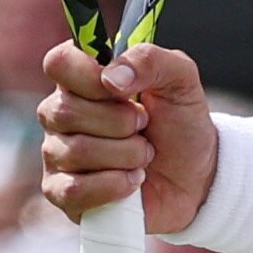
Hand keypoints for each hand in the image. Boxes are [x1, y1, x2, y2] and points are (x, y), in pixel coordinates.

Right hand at [39, 41, 216, 232]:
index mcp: (82, 77)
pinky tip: (132, 182)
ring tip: (144, 154)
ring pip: (75, 151)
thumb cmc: (179, 123)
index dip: (90, 76)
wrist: (194, 177)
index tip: (124, 91)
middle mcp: (60, 112)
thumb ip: (150, 60)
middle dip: (121, 122)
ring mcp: (57, 153)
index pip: (58, 63)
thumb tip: (112, 77)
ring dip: (126, 155)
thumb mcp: (180, 80)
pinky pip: (73, 190)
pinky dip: (113, 186)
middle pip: (65, 111)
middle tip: (144, 125)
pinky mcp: (61, 193)